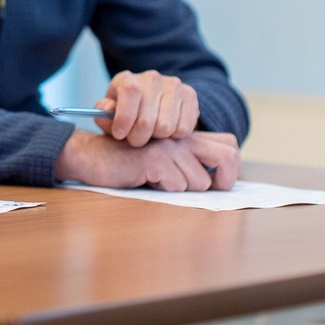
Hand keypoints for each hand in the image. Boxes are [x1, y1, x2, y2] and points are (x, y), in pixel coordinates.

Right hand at [56, 130, 239, 191]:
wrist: (93, 156)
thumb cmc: (129, 161)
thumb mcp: (163, 157)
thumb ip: (188, 160)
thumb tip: (217, 180)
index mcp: (186, 134)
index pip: (228, 145)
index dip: (231, 168)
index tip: (219, 182)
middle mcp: (181, 137)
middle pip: (226, 157)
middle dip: (223, 180)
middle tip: (211, 189)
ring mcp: (169, 146)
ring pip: (199, 182)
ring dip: (181, 188)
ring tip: (159, 179)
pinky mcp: (156, 159)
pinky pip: (176, 186)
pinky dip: (163, 189)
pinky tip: (146, 179)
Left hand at [94, 70, 198, 146]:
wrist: (153, 104)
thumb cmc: (127, 112)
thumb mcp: (110, 113)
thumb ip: (104, 113)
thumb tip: (108, 109)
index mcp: (128, 79)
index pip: (130, 92)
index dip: (124, 118)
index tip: (119, 135)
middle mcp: (152, 78)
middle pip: (147, 119)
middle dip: (138, 137)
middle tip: (135, 140)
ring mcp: (173, 85)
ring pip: (166, 127)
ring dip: (157, 138)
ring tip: (151, 134)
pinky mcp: (190, 95)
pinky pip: (184, 128)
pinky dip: (174, 136)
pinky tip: (166, 130)